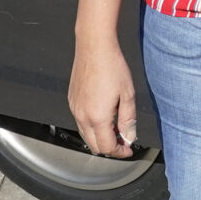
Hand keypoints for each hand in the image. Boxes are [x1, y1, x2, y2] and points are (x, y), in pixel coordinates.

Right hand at [69, 40, 139, 157]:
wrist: (94, 47)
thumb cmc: (112, 67)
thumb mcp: (128, 95)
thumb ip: (128, 120)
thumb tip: (129, 138)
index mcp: (97, 117)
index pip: (106, 147)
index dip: (119, 152)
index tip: (129, 149)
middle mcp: (82, 116)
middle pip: (94, 146)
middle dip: (110, 148)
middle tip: (124, 141)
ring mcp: (74, 109)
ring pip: (86, 135)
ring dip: (100, 138)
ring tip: (116, 128)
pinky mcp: (71, 101)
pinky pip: (80, 122)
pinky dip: (92, 127)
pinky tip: (104, 116)